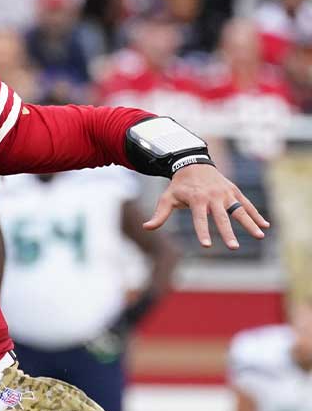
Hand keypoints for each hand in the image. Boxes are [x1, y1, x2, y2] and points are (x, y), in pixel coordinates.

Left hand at [144, 164, 267, 248]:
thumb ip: (160, 214)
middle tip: (234, 247)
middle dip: (228, 232)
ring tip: (260, 236)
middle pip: (222, 217)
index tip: (207, 245)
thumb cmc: (179, 186)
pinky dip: (256, 214)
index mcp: (196, 199)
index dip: (202, 232)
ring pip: (239, 210)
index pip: (199, 219)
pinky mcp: (234, 191)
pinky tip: (265, 225)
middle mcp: (213, 196)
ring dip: (250, 223)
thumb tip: (146, 227)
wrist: (193, 163)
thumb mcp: (167, 198)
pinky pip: (246, 204)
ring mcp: (225, 193)